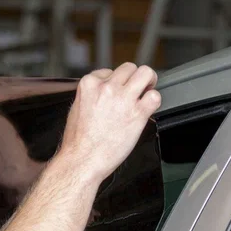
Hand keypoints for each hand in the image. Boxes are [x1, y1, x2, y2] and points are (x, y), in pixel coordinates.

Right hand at [59, 63, 160, 183]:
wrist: (82, 161)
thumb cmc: (78, 143)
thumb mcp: (76, 110)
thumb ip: (90, 96)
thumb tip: (101, 93)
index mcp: (89, 85)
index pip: (109, 71)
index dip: (115, 82)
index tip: (116, 92)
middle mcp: (108, 88)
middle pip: (129, 68)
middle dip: (133, 78)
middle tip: (136, 88)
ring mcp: (124, 100)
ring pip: (146, 73)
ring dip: (148, 81)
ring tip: (146, 91)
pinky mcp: (138, 114)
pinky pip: (155, 96)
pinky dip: (153, 101)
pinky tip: (147, 109)